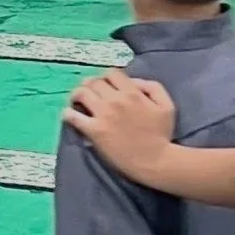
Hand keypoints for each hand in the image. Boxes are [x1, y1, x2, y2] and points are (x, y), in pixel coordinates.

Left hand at [63, 69, 177, 181]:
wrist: (155, 161)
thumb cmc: (163, 135)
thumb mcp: (167, 106)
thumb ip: (152, 88)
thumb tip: (134, 81)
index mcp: (132, 92)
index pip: (112, 73)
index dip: (107, 77)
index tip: (105, 85)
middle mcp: (115, 100)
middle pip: (94, 81)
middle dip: (90, 84)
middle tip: (89, 92)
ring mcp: (103, 115)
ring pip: (81, 93)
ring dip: (77, 94)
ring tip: (77, 100)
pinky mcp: (94, 131)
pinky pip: (73, 116)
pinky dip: (68, 113)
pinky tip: (69, 115)